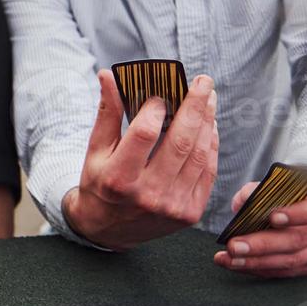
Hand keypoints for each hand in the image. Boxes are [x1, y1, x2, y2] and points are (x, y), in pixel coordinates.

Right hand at [62, 70, 217, 250]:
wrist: (107, 229)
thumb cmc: (99, 183)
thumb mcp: (95, 150)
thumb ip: (107, 113)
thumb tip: (108, 76)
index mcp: (118, 178)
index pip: (144, 134)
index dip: (155, 109)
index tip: (160, 94)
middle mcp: (148, 194)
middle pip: (179, 142)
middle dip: (195, 107)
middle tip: (203, 83)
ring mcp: (173, 205)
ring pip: (198, 155)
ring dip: (207, 123)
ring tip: (208, 100)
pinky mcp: (190, 213)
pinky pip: (207, 172)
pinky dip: (210, 146)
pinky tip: (209, 127)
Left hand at [214, 182, 306, 277]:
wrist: (299, 206)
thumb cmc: (285, 193)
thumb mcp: (277, 185)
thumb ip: (259, 190)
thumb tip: (242, 202)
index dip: (295, 215)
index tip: (272, 217)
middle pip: (296, 240)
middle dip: (261, 245)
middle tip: (234, 247)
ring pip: (290, 260)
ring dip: (256, 262)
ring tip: (230, 259)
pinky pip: (286, 272)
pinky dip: (261, 269)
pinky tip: (240, 265)